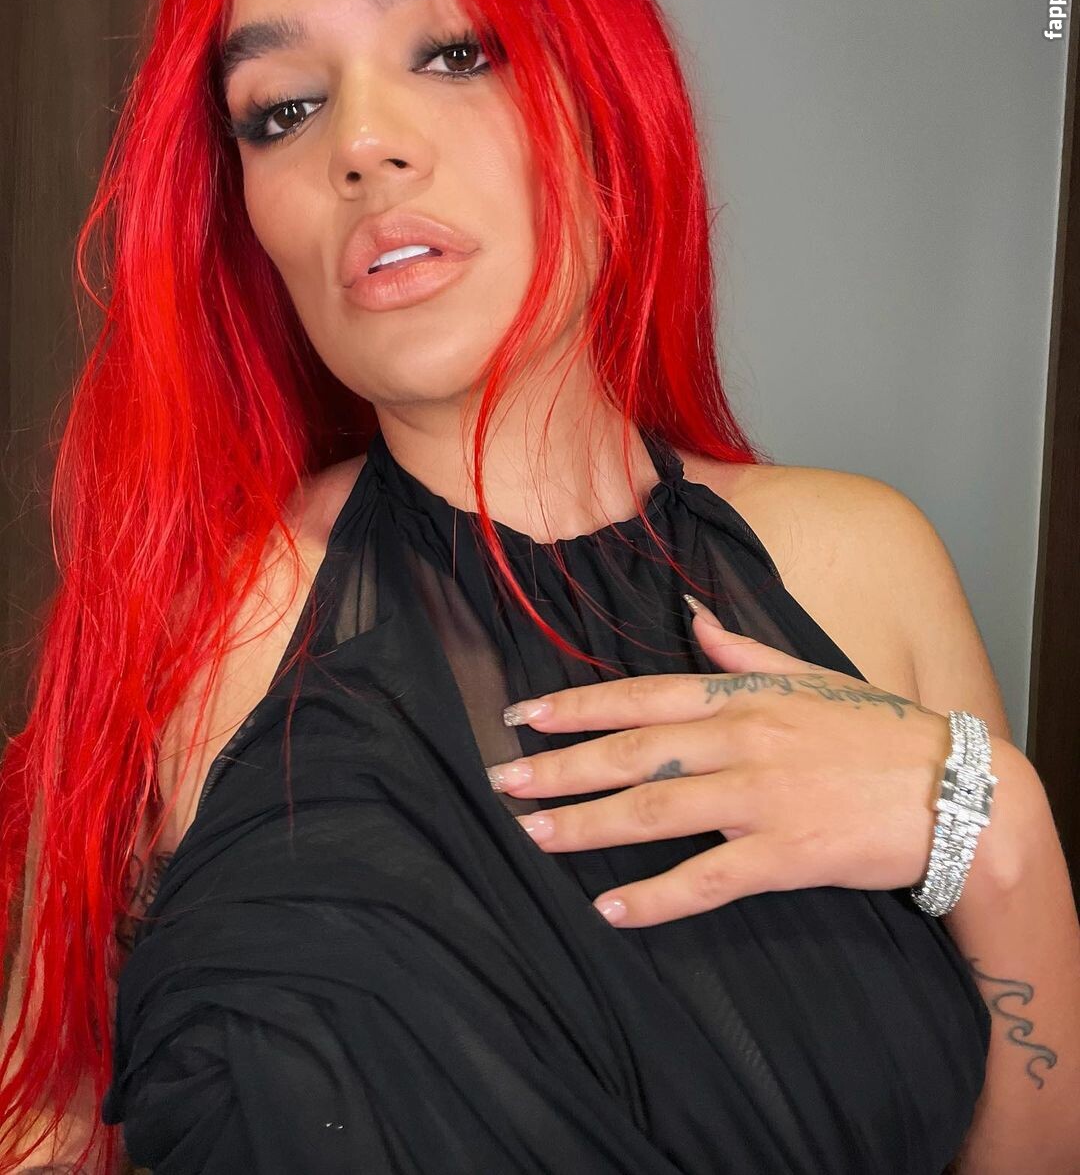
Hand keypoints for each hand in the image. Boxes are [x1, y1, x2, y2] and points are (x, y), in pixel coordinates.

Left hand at [489, 597, 1002, 928]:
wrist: (955, 789)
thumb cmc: (877, 730)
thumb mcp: (809, 674)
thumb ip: (741, 651)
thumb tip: (691, 618)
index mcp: (742, 697)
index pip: (640, 697)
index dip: (575, 707)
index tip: (521, 716)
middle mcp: (742, 741)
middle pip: (633, 754)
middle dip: (560, 767)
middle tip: (503, 781)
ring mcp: (761, 798)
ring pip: (656, 811)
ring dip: (587, 826)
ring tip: (533, 836)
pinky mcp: (785, 854)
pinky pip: (707, 879)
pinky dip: (655, 896)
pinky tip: (609, 909)